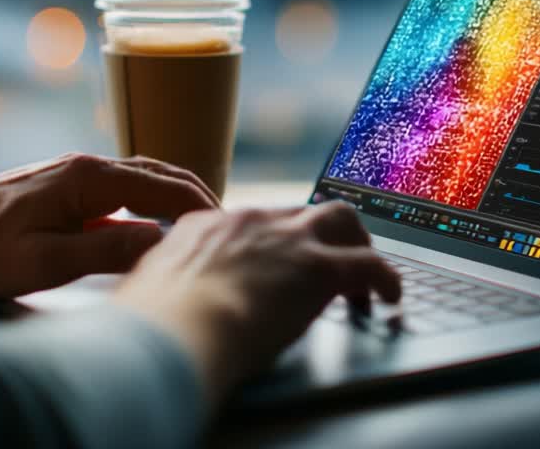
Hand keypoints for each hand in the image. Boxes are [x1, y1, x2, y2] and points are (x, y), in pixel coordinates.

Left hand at [0, 154, 218, 297]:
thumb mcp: (41, 262)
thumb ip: (104, 251)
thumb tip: (161, 241)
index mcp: (87, 178)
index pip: (163, 187)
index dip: (200, 209)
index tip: (229, 231)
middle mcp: (86, 165)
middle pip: (160, 173)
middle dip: (198, 197)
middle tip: (230, 229)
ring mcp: (75, 174)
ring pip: (143, 178)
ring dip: (176, 197)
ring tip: (205, 227)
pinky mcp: (64, 187)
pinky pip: (122, 189)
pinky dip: (151, 202)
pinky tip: (158, 227)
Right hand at [112, 201, 400, 404]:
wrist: (174, 328)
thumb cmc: (154, 324)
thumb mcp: (149, 289)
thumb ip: (165, 282)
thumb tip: (162, 296)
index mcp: (206, 226)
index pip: (250, 223)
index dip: (270, 244)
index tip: (275, 265)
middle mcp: (250, 221)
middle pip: (299, 211)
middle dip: (320, 233)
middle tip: (329, 262)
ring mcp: (287, 240)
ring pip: (340, 219)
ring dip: (356, 244)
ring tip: (363, 276)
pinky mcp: (319, 269)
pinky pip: (370, 264)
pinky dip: (386, 278)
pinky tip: (390, 296)